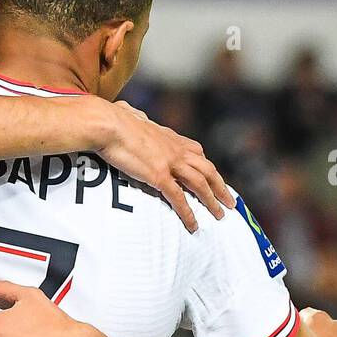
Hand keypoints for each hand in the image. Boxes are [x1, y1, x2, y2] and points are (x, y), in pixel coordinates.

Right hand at [98, 100, 232, 232]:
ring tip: (219, 216)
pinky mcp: (159, 176)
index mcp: (168, 136)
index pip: (195, 151)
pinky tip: (193, 225)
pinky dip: (188, 213)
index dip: (205, 165)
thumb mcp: (128, 114)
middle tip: (229, 201)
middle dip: (220, 186)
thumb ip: (133, 116)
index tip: (211, 175)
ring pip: (200, 184)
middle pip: (207, 169)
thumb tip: (128, 111)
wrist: (107, 124)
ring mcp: (169, 163)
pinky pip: (178, 198)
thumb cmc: (110, 118)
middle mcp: (175, 149)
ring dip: (211, 201)